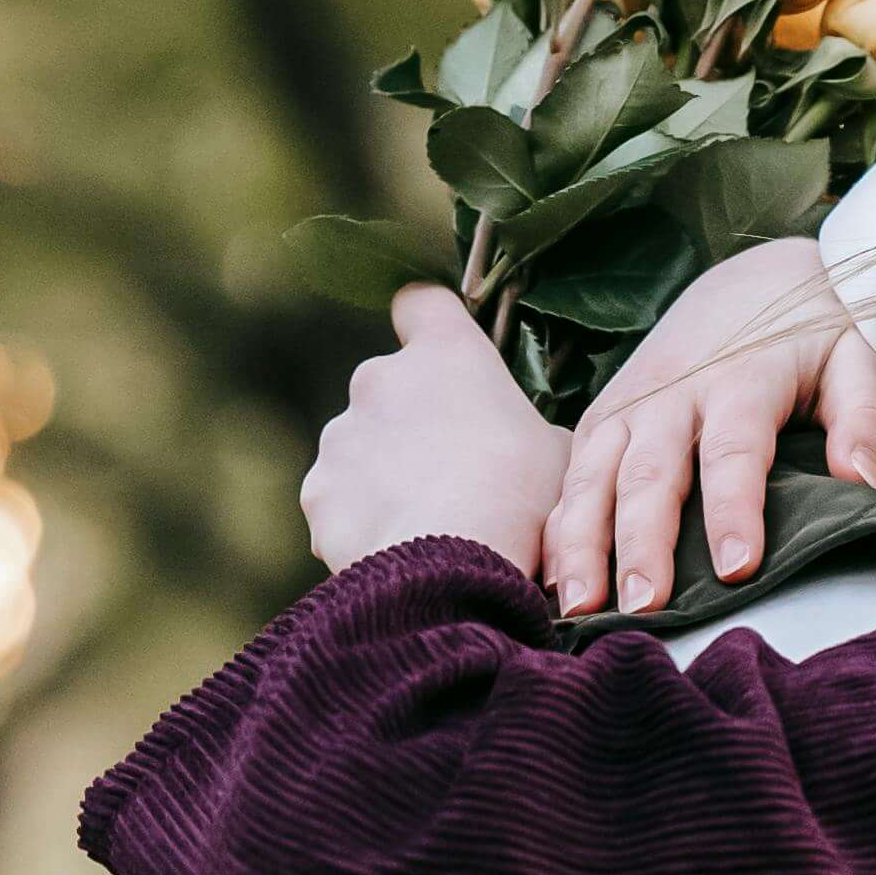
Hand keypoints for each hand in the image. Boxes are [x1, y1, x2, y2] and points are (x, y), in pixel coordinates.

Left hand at [303, 289, 569, 579]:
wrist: (453, 572)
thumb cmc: (521, 501)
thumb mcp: (557, 454)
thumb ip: (529, 430)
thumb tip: (528, 442)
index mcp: (444, 353)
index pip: (422, 303)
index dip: (430, 325)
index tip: (445, 359)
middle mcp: (379, 379)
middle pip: (390, 386)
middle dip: (412, 421)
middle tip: (454, 472)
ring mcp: (340, 437)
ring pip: (361, 447)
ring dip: (386, 474)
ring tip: (429, 524)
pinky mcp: (318, 493)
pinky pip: (341, 502)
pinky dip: (363, 521)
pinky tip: (401, 554)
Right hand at [546, 238, 875, 615]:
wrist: (758, 279)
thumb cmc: (816, 334)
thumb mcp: (859, 358)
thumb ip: (865, 416)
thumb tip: (862, 480)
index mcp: (740, 380)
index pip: (733, 451)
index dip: (732, 509)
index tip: (736, 569)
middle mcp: (672, 392)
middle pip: (648, 473)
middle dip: (641, 542)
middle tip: (643, 607)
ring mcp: (628, 403)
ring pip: (593, 476)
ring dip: (581, 543)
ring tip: (579, 608)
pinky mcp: (604, 416)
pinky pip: (571, 476)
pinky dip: (558, 528)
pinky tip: (551, 582)